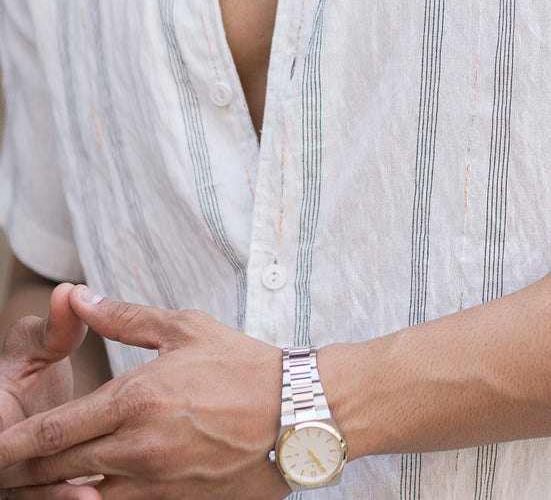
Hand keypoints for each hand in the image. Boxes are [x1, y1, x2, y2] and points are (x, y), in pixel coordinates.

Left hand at [0, 289, 291, 499]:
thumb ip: (122, 317)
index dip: (16, 442)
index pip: (55, 429)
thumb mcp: (183, 328)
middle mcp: (139, 447)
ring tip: (45, 482)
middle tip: (9, 466)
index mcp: (136, 399)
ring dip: (60, 491)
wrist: (297, 413)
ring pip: (85, 497)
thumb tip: (77, 296)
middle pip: (60, 469)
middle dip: (27, 471)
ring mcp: (156, 484)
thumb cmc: (241, 365)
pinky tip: (93, 489)